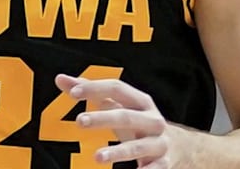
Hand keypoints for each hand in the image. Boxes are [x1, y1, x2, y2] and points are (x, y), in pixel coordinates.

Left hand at [55, 73, 182, 168]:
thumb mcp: (120, 106)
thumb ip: (91, 92)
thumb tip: (60, 79)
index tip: (73, 92)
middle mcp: (152, 120)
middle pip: (126, 116)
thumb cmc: (138, 122)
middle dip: (103, 119)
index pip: (117, 89)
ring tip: (97, 157)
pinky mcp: (163, 164)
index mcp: (141, 101)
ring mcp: (159, 142)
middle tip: (79, 122)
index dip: (96, 88)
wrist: (179, 146)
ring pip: (137, 147)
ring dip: (117, 152)